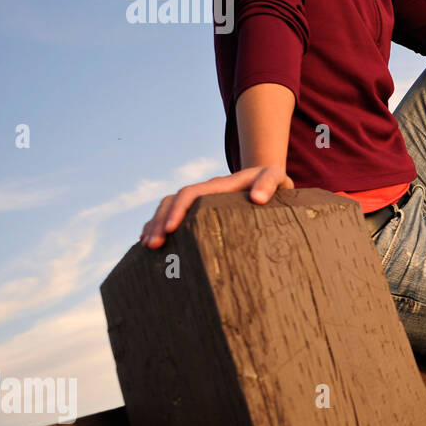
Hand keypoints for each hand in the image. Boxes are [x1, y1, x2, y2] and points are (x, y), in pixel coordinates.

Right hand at [139, 165, 293, 249]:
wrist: (269, 181)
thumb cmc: (274, 182)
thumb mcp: (276, 178)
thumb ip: (269, 183)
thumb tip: (257, 198)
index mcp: (219, 186)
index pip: (191, 194)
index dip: (178, 209)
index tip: (171, 229)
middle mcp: (205, 193)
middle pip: (173, 202)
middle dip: (160, 221)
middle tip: (154, 245)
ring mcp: (200, 203)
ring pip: (168, 209)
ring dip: (155, 225)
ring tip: (149, 247)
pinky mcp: (200, 213)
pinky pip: (173, 217)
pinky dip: (159, 227)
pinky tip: (151, 245)